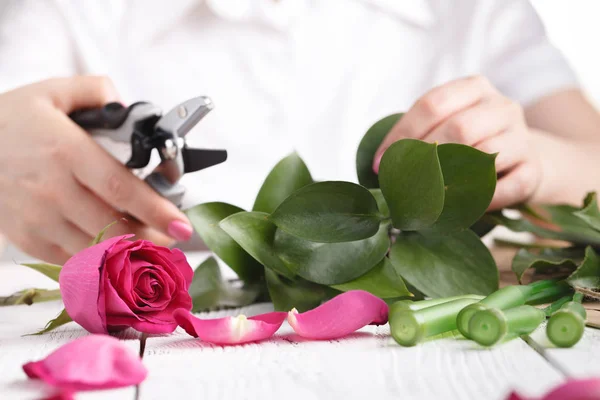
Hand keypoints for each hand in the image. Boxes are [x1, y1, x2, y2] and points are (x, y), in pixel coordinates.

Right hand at [0, 77, 193, 263]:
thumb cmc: (10, 121)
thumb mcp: (52, 92)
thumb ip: (95, 91)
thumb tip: (127, 107)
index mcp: (66, 152)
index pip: (121, 188)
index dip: (156, 210)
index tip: (182, 224)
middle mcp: (52, 190)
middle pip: (113, 226)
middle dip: (151, 238)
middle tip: (173, 238)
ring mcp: (38, 219)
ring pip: (95, 249)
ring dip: (129, 253)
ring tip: (152, 246)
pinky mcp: (28, 238)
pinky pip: (72, 259)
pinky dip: (99, 261)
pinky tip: (117, 253)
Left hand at [373, 75, 541, 209]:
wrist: (525, 158)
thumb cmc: (471, 143)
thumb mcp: (447, 126)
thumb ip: (418, 136)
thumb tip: (379, 167)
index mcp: (474, 88)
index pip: (431, 105)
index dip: (401, 136)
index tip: (378, 165)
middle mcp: (502, 107)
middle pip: (458, 129)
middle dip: (423, 159)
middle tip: (400, 183)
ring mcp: (523, 137)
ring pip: (482, 157)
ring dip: (449, 181)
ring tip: (423, 198)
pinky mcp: (534, 169)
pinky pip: (506, 187)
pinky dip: (479, 200)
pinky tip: (458, 208)